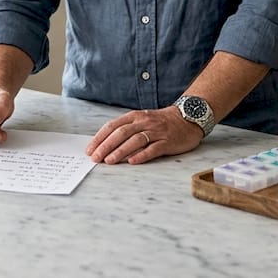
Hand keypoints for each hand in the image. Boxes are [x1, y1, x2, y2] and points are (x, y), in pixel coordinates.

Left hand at [86, 108, 201, 164]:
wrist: (188, 118)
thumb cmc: (161, 122)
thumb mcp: (141, 120)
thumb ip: (126, 130)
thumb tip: (105, 145)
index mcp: (134, 116)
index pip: (112, 126)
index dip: (100, 138)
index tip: (90, 149)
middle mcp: (144, 122)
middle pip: (121, 133)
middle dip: (106, 146)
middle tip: (96, 158)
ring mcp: (156, 131)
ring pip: (135, 140)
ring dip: (121, 151)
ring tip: (110, 161)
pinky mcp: (168, 141)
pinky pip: (153, 148)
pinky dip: (142, 155)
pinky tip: (132, 162)